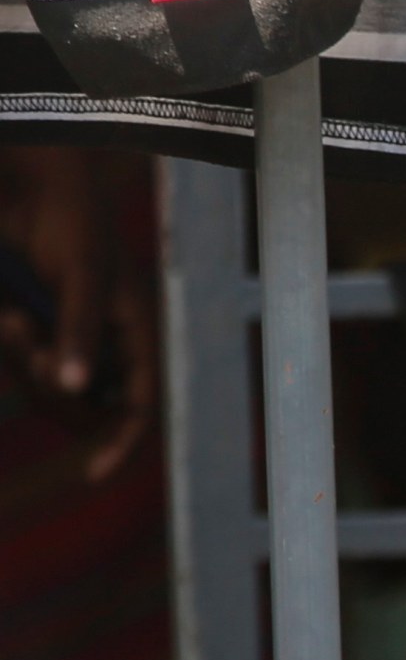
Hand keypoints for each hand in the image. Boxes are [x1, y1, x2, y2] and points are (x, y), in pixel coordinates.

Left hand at [0, 148, 158, 482]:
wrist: (34, 185)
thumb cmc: (75, 221)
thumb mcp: (83, 275)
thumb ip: (80, 330)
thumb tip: (73, 386)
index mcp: (134, 333)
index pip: (139, 404)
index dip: (120, 442)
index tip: (92, 474)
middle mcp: (103, 344)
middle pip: (82, 405)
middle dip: (47, 383)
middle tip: (22, 332)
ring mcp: (65, 339)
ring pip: (44, 386)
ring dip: (21, 359)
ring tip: (11, 313)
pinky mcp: (34, 330)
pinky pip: (22, 364)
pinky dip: (12, 349)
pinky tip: (10, 314)